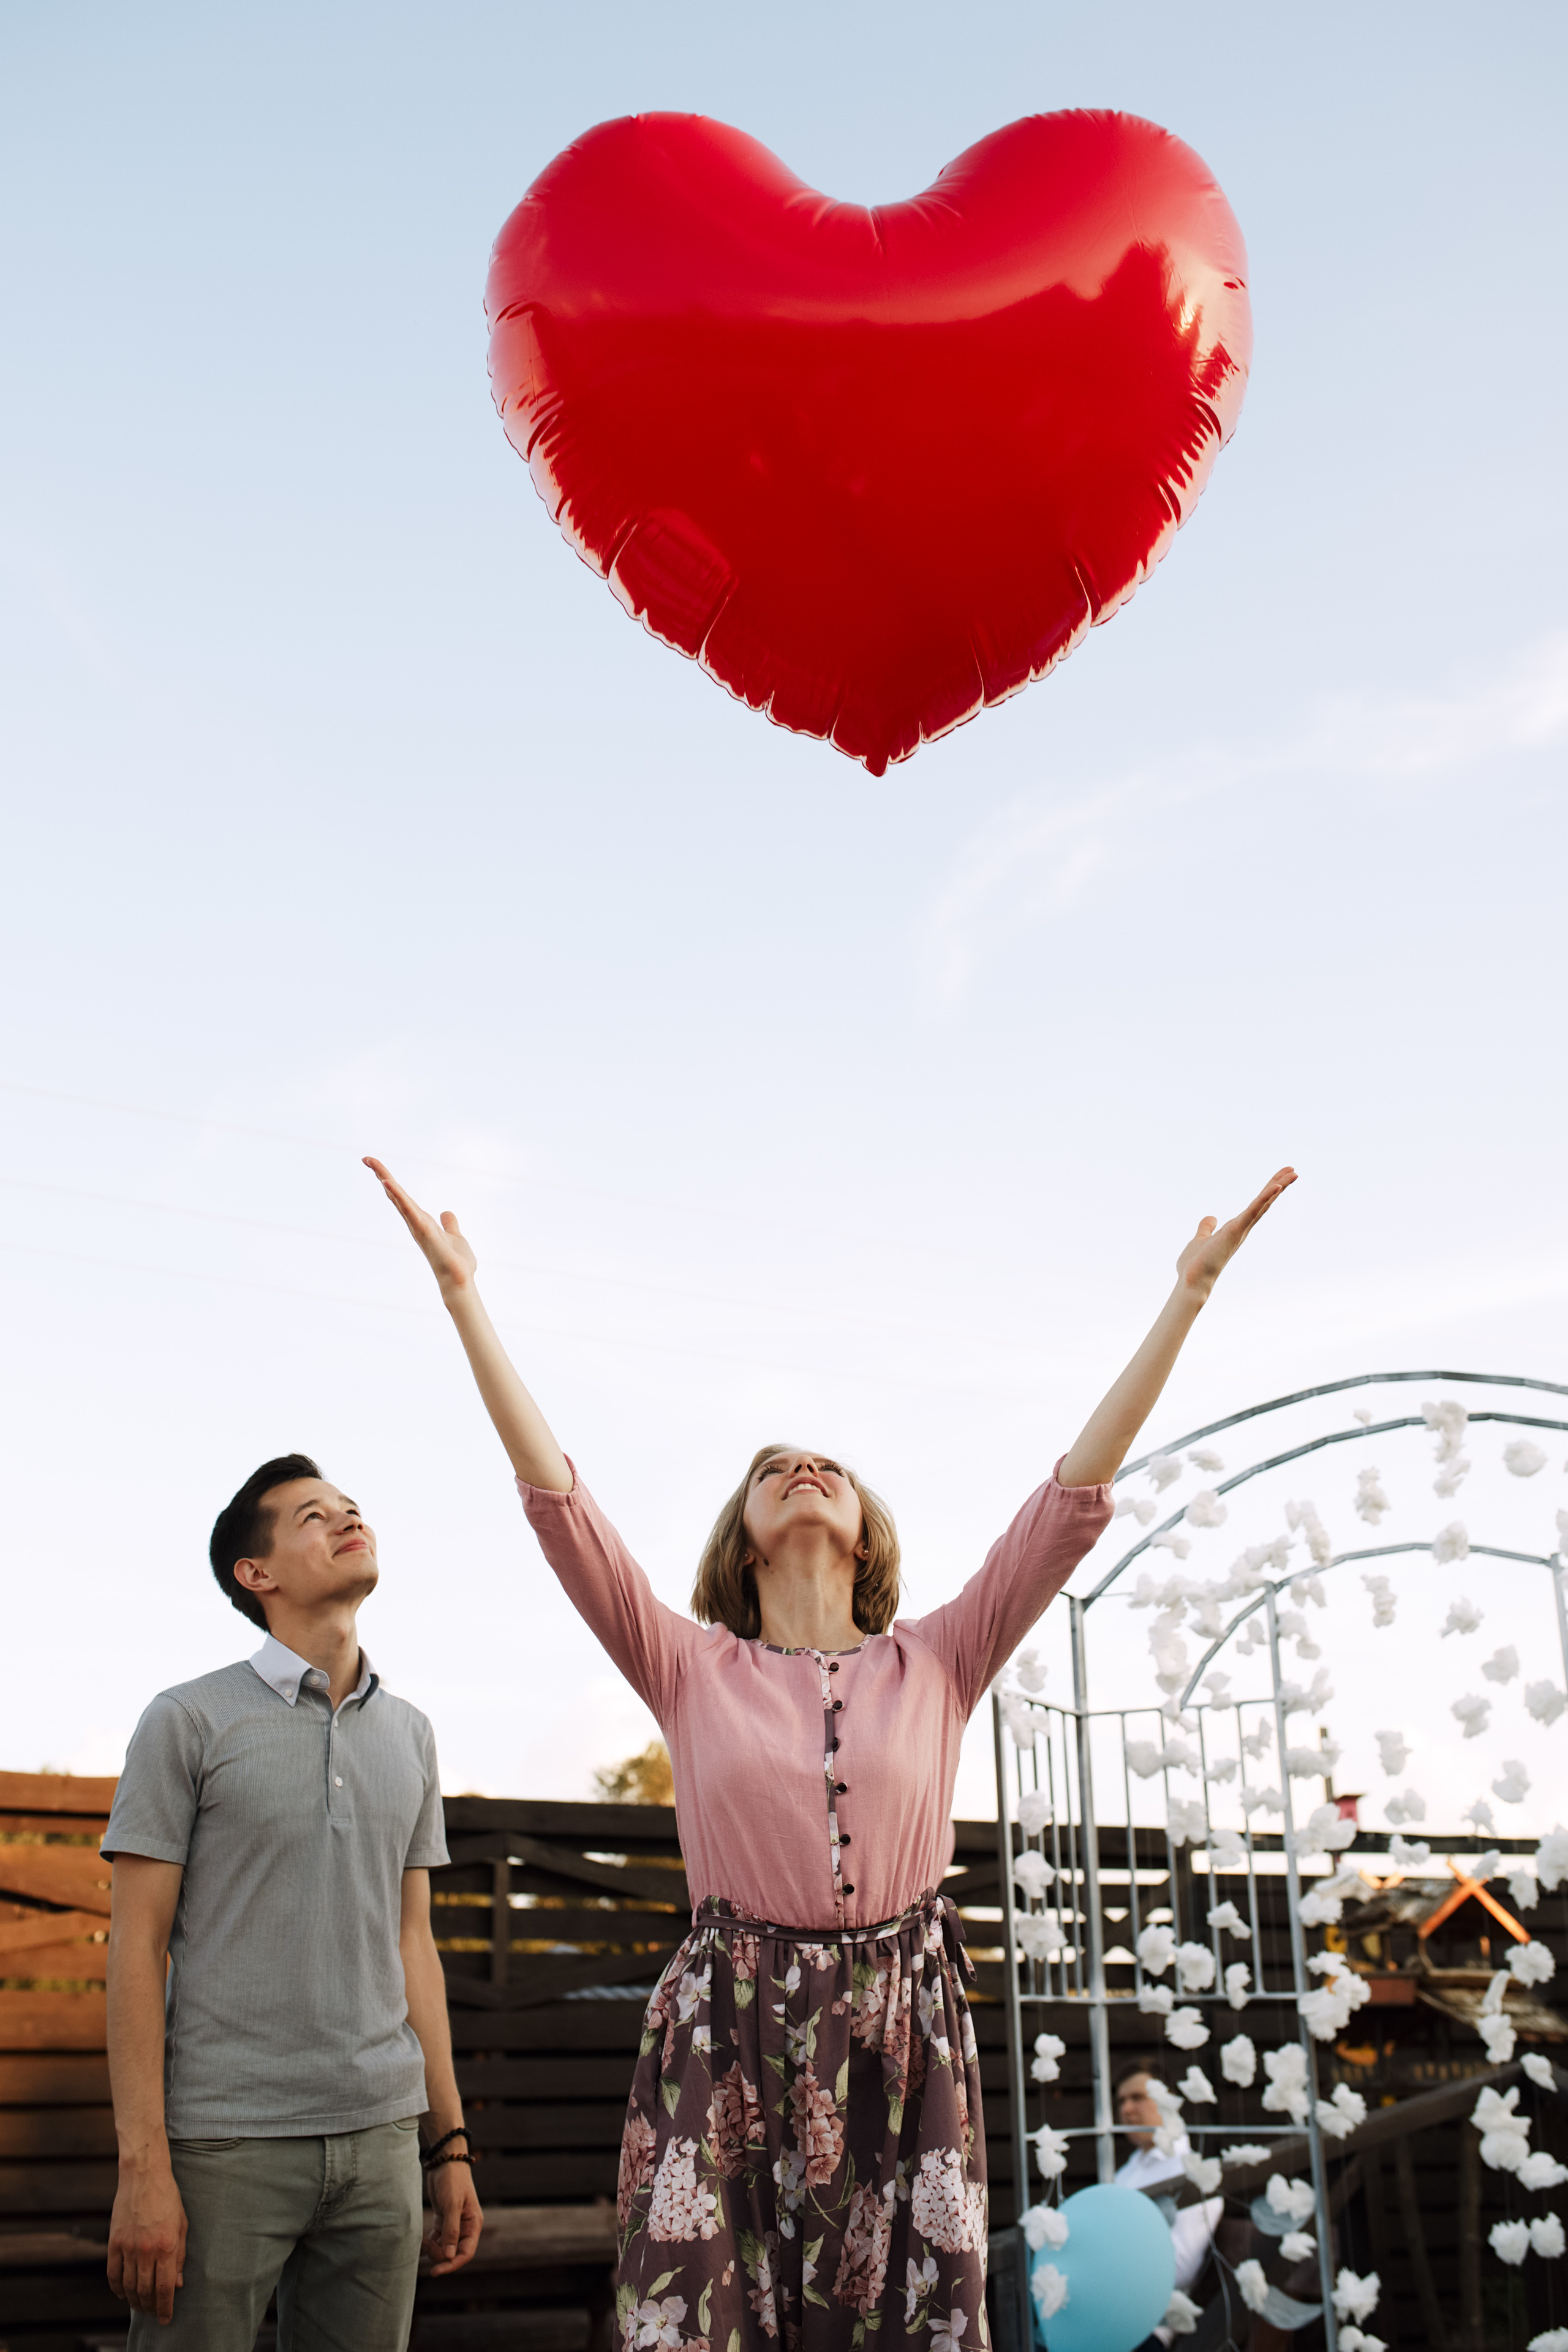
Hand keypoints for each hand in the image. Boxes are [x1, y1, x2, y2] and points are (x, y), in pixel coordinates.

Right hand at [107, 2157, 187, 2322]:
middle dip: (150, 2307)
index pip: (166, 2288)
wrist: (144, 2176)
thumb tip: (177, 2284)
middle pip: (145, 2291)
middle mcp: (146, 2250)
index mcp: (167, 2246)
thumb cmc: (168, 2198)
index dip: (165, 2307)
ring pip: (128, 2286)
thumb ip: (179, 2256)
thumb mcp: (182, 2225)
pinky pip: (113, 2274)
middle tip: (153, 2313)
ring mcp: (128, 2247)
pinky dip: (117, 2288)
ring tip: (140, 2306)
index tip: (166, 2319)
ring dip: (134, 2301)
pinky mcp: (114, 2243)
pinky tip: (123, 2293)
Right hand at [365, 1159, 476, 1298]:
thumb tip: (447, 1213)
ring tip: (371, 1162)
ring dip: (385, 1178)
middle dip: (381, 1175)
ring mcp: (417, 1226)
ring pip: (398, 1198)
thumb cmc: (457, 1264)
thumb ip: (449, 1224)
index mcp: (422, 1222)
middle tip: (366, 1158)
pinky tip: (387, 1182)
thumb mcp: (455, 1237)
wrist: (459, 1280)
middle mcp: (415, 1223)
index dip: (391, 1183)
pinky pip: (408, 1209)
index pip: (403, 1198)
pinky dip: (397, 1195)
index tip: (378, 1168)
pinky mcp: (422, 1230)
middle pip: (395, 1195)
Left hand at [424, 2161, 482, 2274]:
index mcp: (473, 2225)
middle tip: (427, 2245)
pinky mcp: (443, 2220)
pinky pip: (436, 2240)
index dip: (452, 2265)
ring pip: (443, 2248)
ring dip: (432, 2249)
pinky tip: (421, 2240)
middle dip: (439, 2254)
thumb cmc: (452, 2180)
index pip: (466, 2253)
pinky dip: (429, 2243)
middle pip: (453, 2253)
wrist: (445, 2160)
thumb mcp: (452, 2204)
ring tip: (423, 2241)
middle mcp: (465, 2227)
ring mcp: (454, 2224)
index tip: (436, 2272)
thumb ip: (451, 2231)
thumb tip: (450, 2256)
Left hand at [1175, 1166, 1296, 1301]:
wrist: (1192, 1280)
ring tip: (1293, 1172)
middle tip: (1292, 1170)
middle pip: (1264, 1202)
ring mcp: (1240, 1230)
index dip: (1267, 1192)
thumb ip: (1206, 1228)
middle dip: (1278, 1185)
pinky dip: (1264, 1198)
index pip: (1256, 1206)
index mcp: (1236, 1229)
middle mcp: (1242, 1229)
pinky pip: (1252, 1210)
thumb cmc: (1195, 1265)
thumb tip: (1211, 1218)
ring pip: (1263, 1204)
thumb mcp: (1201, 1239)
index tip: (1279, 1179)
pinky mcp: (1235, 1230)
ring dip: (1278, 1187)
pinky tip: (1276, 1186)